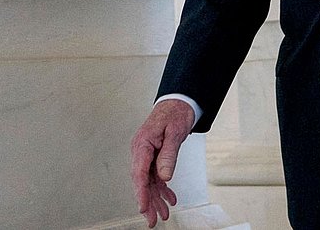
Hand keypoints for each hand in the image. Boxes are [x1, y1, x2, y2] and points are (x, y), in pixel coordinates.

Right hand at [130, 99, 195, 227]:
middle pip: (142, 181)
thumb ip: (169, 155)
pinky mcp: (155, 156)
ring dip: (155, 198)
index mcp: (143, 143)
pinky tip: (169, 198)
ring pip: (149, 182)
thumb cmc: (175, 112)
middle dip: (147, 201)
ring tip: (162, 213)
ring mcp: (147, 154)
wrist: (179, 101)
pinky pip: (156, 176)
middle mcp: (142, 150)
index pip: (139, 173)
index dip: (141, 192)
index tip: (143, 207)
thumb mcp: (175, 133)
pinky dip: (163, 188)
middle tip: (152, 219)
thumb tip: (164, 176)